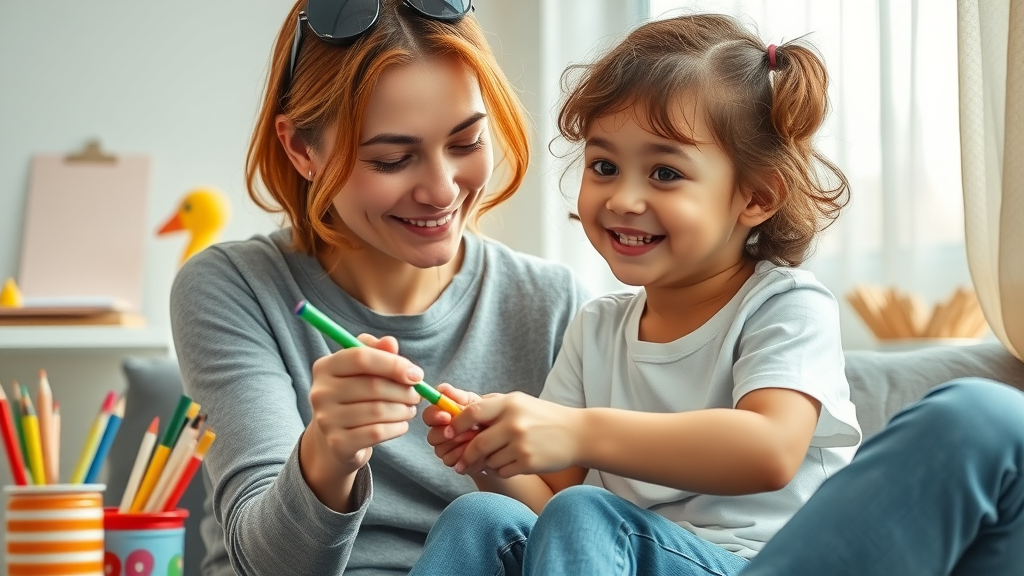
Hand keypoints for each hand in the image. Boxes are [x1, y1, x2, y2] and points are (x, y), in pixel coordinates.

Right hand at [302, 334, 422, 480]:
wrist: (336, 438)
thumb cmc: (355, 396)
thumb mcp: (363, 370)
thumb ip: (377, 352)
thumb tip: (390, 342)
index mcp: (325, 366)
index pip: (361, 357)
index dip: (393, 364)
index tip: (416, 374)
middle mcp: (320, 392)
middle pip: (373, 386)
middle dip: (404, 391)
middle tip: (416, 395)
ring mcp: (326, 419)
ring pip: (378, 411)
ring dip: (403, 410)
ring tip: (409, 409)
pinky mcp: (337, 443)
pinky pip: (376, 433)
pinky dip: (397, 428)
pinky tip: (401, 425)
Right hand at [423, 383, 481, 466]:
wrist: (502, 437)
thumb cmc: (487, 417)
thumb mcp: (476, 403)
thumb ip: (458, 397)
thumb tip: (441, 388)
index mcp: (442, 415)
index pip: (428, 416)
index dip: (434, 416)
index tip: (446, 416)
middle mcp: (440, 433)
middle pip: (432, 436)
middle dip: (448, 433)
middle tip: (468, 429)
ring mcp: (446, 449)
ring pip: (440, 450)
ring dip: (459, 443)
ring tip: (475, 438)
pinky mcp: (453, 462)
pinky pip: (450, 461)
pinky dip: (463, 455)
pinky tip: (475, 449)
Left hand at [447, 392, 583, 477]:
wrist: (578, 434)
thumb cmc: (543, 417)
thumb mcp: (519, 403)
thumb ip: (491, 407)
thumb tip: (457, 416)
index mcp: (509, 403)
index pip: (472, 413)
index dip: (456, 425)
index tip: (448, 434)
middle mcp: (514, 423)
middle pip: (477, 443)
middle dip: (465, 456)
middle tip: (459, 463)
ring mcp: (521, 444)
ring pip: (489, 460)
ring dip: (488, 462)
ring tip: (500, 456)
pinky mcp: (528, 462)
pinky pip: (502, 471)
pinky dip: (502, 470)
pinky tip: (513, 463)